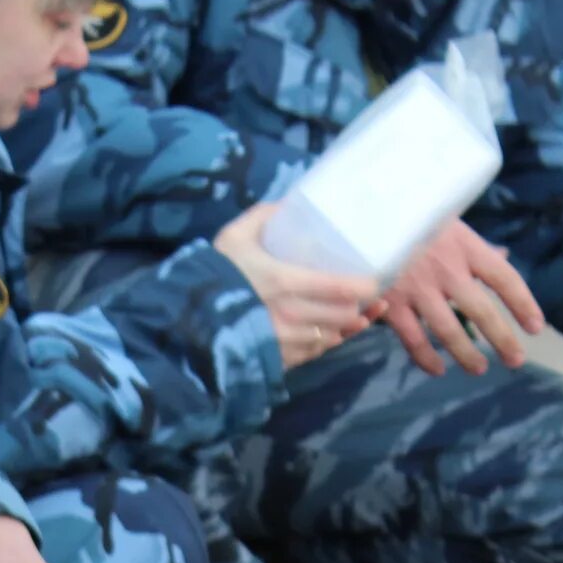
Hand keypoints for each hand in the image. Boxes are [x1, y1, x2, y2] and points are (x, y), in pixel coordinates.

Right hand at [215, 203, 380, 369]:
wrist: (186, 319)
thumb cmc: (213, 274)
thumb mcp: (234, 236)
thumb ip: (263, 216)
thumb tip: (287, 203)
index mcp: (285, 281)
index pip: (340, 287)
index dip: (365, 286)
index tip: (376, 281)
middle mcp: (290, 315)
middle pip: (342, 315)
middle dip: (360, 308)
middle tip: (369, 298)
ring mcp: (284, 341)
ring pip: (330, 337)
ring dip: (346, 329)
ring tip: (359, 318)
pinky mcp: (276, 359)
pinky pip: (311, 353)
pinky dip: (324, 344)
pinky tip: (331, 335)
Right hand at [373, 219, 544, 375]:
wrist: (361, 212)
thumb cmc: (409, 214)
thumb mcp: (446, 220)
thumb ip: (473, 245)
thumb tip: (501, 254)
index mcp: (465, 245)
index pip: (504, 278)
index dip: (523, 304)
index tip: (536, 327)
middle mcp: (446, 269)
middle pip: (482, 311)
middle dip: (503, 339)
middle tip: (516, 360)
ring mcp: (418, 288)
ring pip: (449, 332)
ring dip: (467, 355)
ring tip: (480, 368)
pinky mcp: (391, 304)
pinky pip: (414, 340)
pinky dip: (427, 359)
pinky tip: (438, 369)